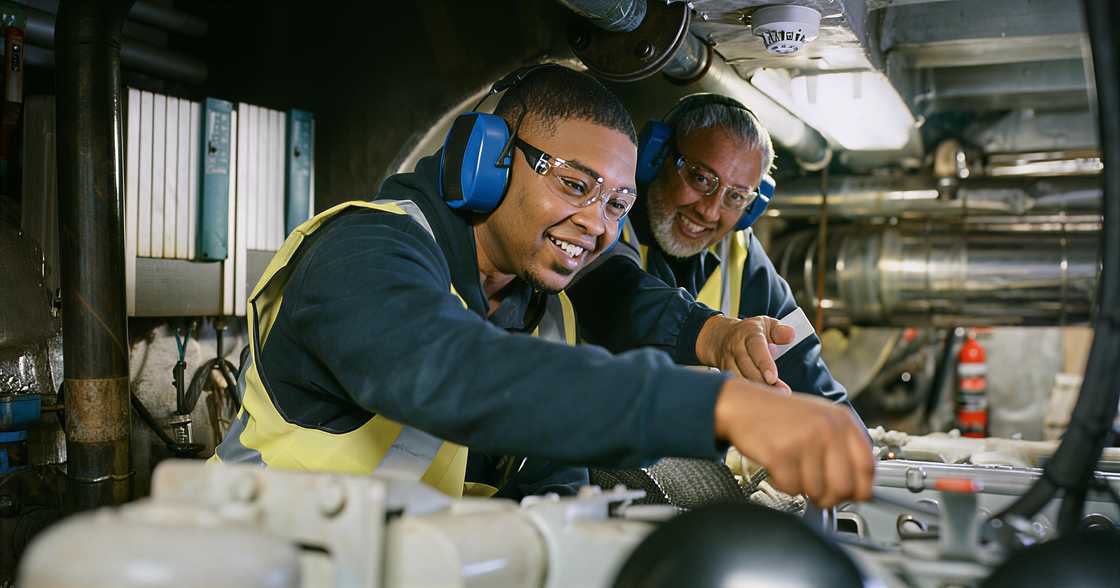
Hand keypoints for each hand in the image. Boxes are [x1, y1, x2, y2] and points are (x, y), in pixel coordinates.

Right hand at [696, 315, 794, 390]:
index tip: (772, 378)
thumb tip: (791, 335)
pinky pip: (735, 385)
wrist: (719, 337)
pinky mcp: (724, 374)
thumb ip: (780, 331)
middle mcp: (736, 347)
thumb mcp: (766, 324)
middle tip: (782, 393)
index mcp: (749, 333)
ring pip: (739, 378)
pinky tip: (759, 401)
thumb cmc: (749, 332)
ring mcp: (727, 361)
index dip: (764, 363)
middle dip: (763, 382)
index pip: (756, 348)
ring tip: (773, 399)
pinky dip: (746, 394)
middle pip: (746, 367)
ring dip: (755, 390)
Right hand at [713, 379, 873, 507]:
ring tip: (792, 468)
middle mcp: (828, 428)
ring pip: (817, 491)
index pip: (868, 467)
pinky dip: (783, 484)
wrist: (742, 405)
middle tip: (818, 492)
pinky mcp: (782, 453)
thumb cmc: (780, 416)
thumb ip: (843, 447)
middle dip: (829, 497)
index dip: (861, 489)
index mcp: (842, 420)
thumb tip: (859, 486)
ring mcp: (805, 440)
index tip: (852, 495)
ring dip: (802, 487)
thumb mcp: (820, 420)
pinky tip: (778, 466)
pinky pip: (791, 488)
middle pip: (844, 487)